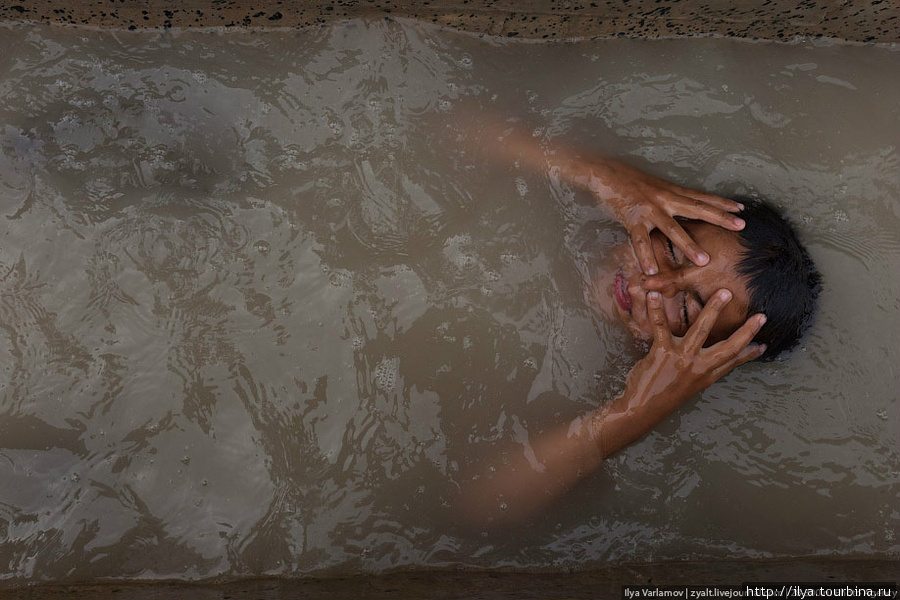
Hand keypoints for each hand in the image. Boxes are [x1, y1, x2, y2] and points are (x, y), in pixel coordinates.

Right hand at [573, 159, 745, 273]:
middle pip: (697, 209)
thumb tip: (680, 206)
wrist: (604, 172)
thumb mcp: (653, 187)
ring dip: (689, 245)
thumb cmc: (626, 181)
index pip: (701, 197)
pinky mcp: (632, 218)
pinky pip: (640, 240)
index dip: (721, 203)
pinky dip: (645, 255)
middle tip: (740, 226)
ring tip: (704, 260)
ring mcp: (649, 209)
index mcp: (670, 191)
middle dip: (719, 218)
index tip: (741, 209)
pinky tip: (651, 270)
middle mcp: (664, 198)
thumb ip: (667, 197)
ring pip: (673, 229)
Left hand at [626, 290, 765, 417]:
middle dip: (746, 331)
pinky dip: (656, 310)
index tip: (764, 344)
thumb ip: (700, 371)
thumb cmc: (662, 396)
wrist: (641, 409)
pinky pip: (661, 326)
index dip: (749, 354)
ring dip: (713, 309)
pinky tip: (654, 296)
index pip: (733, 362)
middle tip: (760, 316)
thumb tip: (709, 362)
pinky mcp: (662, 353)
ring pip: (701, 330)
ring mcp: (681, 359)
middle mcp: (698, 368)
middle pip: (727, 347)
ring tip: (723, 293)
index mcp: (705, 376)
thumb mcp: (688, 386)